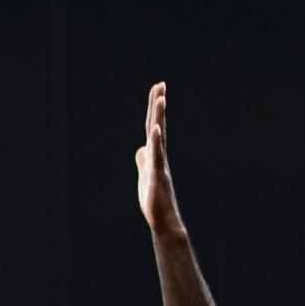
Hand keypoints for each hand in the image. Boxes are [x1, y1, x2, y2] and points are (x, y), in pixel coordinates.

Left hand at [134, 81, 183, 234]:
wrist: (163, 220)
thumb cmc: (156, 200)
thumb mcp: (146, 175)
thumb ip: (144, 160)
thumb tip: (141, 148)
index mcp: (155, 155)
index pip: (154, 126)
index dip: (154, 108)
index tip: (158, 88)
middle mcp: (159, 156)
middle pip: (157, 126)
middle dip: (158, 105)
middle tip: (161, 84)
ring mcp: (160, 165)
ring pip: (159, 137)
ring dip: (159, 117)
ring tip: (161, 98)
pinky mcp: (158, 176)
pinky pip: (157, 156)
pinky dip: (157, 142)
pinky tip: (156, 130)